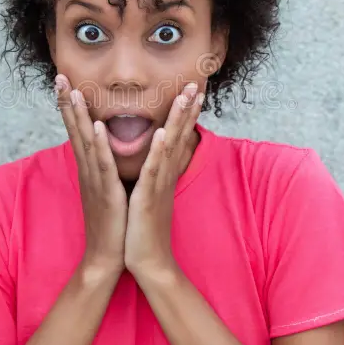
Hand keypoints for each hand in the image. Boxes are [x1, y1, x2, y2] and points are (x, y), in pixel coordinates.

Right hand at [56, 74, 127, 276]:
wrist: (107, 256)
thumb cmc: (111, 223)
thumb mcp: (106, 190)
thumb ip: (104, 168)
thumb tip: (105, 150)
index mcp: (89, 169)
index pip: (77, 131)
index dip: (69, 107)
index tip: (65, 82)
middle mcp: (87, 171)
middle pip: (74, 131)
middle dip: (67, 103)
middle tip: (59, 76)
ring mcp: (94, 181)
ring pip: (85, 142)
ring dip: (79, 116)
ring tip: (73, 91)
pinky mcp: (106, 193)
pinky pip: (103, 165)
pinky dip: (98, 144)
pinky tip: (96, 125)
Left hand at [124, 82, 203, 278]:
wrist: (148, 261)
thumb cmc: (146, 228)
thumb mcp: (151, 195)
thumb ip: (155, 175)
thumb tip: (156, 159)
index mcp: (163, 173)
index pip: (178, 137)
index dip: (186, 113)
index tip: (194, 90)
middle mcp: (165, 175)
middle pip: (180, 135)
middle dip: (188, 108)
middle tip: (197, 83)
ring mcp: (159, 185)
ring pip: (171, 146)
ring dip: (179, 120)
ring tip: (186, 95)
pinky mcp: (149, 197)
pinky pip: (154, 170)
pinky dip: (159, 150)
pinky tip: (163, 132)